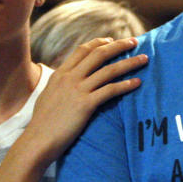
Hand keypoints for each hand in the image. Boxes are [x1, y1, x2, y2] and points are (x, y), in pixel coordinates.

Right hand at [27, 37, 147, 163]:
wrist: (38, 140)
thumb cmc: (43, 123)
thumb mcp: (48, 95)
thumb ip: (60, 84)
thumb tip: (67, 79)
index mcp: (60, 74)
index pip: (83, 50)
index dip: (100, 43)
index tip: (112, 40)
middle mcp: (69, 78)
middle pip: (99, 54)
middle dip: (119, 45)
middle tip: (134, 42)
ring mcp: (78, 90)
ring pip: (109, 70)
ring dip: (129, 62)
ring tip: (144, 59)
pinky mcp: (86, 105)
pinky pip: (110, 90)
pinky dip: (126, 85)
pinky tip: (137, 82)